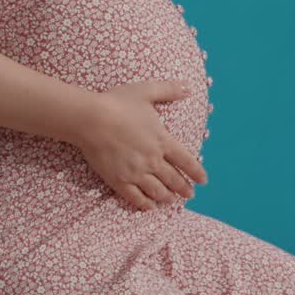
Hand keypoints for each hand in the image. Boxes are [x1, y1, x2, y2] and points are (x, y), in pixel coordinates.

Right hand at [73, 80, 207, 209]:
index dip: (196, 172)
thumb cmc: (117, 102)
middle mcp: (153, 159)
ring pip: (157, 191)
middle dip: (184, 189)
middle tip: (189, 195)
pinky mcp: (119, 180)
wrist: (91, 119)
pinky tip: (149, 206)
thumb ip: (169, 90)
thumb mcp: (146, 90)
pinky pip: (135, 197)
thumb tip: (188, 88)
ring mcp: (136, 172)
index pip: (186, 161)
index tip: (203, 180)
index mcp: (162, 140)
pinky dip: (145, 204)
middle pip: (174, 179)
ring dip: (167, 197)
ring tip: (170, 200)